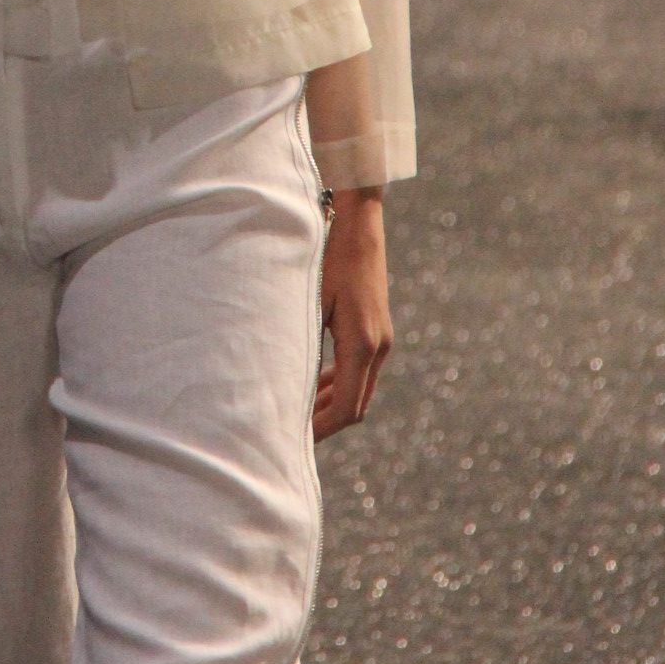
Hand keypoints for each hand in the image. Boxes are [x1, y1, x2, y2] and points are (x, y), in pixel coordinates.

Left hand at [314, 189, 391, 439]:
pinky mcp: (377, 330)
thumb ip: (302, 344)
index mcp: (361, 344)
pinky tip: (311, 384)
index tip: (294, 440)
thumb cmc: (326, 256)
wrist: (358, 223)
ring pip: (358, 389)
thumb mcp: (309, 301)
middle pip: (355, 406)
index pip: (346, 408)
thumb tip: (284, 386)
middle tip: (289, 435)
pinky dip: (337, 384)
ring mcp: (381, 339)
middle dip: (324, 424)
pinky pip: (359, 370)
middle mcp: (377, 346)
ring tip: (295, 415)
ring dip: (330, 405)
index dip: (321, 430)